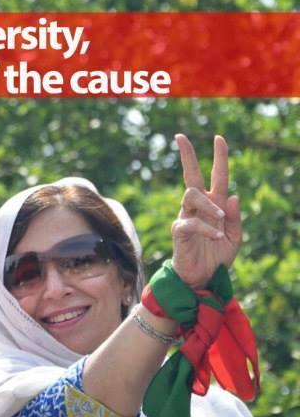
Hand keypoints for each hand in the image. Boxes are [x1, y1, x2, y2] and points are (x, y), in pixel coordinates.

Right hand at [171, 135, 241, 288]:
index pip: (217, 176)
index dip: (219, 158)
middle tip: (180, 137)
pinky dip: (206, 228)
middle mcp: (198, 207)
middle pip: (192, 176)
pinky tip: (216, 237)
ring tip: (222, 219)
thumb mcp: (235, 237)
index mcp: (215, 206)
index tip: (219, 138)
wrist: (203, 279)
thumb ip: (236, 217)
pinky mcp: (179, 231)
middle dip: (187, 156)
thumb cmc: (218, 258)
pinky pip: (191, 221)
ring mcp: (186, 217)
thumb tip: (234, 195)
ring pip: (192, 195)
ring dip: (209, 204)